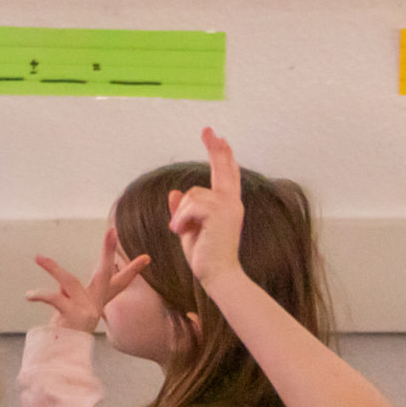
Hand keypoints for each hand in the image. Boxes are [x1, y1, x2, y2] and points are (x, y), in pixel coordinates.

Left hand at [29, 226, 150, 335]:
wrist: (64, 357)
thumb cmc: (68, 330)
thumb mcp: (72, 307)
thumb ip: (70, 291)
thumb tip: (61, 283)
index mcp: (99, 299)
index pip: (120, 282)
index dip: (134, 270)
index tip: (147, 257)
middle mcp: (96, 303)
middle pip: (105, 273)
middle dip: (108, 251)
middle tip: (112, 232)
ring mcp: (86, 309)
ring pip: (69, 280)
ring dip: (52, 268)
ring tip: (38, 257)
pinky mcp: (73, 315)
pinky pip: (54, 298)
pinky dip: (40, 295)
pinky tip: (29, 295)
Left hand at [167, 127, 247, 288]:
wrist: (218, 276)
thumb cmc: (206, 256)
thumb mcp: (189, 229)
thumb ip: (183, 211)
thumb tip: (174, 193)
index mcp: (227, 205)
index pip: (226, 175)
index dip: (223, 156)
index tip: (219, 139)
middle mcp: (231, 203)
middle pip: (222, 169)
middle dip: (215, 149)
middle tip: (208, 129)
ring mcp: (228, 207)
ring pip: (192, 194)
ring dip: (182, 214)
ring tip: (182, 231)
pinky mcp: (220, 213)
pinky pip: (190, 205)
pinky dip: (181, 220)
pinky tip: (181, 232)